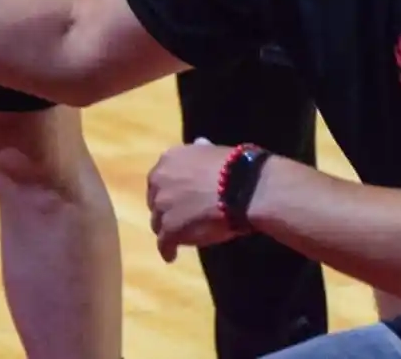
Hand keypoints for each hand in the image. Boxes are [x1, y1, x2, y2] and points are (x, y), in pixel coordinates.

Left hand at [146, 138, 242, 262]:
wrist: (244, 188)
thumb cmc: (236, 167)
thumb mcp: (214, 152)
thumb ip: (200, 152)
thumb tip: (199, 144)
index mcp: (170, 159)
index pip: (159, 178)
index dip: (168, 190)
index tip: (178, 198)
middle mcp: (160, 180)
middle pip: (155, 201)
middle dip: (165, 209)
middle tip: (178, 218)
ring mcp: (163, 206)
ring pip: (158, 223)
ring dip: (166, 230)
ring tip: (177, 238)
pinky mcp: (170, 229)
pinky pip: (164, 244)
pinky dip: (168, 250)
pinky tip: (171, 256)